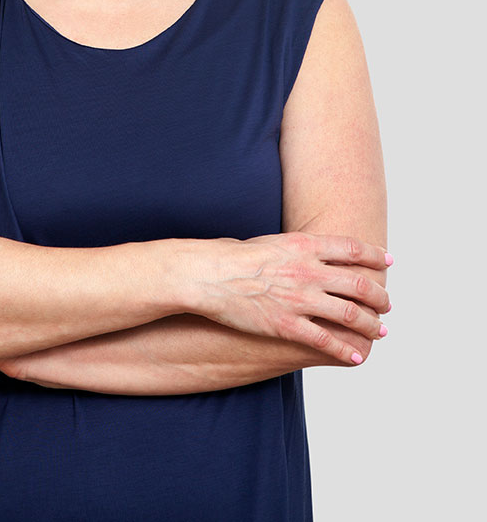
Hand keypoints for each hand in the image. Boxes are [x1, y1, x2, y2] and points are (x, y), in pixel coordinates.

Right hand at [189, 231, 391, 364]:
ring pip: (350, 315)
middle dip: (380, 296)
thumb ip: (295, 248)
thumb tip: (307, 251)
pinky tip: (354, 357)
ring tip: (380, 332)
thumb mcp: (270, 241)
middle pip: (359, 284)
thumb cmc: (232, 256)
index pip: (352, 249)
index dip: (375, 256)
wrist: (208, 275)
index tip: (389, 261)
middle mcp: (309, 271)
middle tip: (387, 304)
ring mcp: (300, 299)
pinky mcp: (287, 325)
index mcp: (304, 246)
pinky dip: (344, 351)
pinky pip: (325, 341)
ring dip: (371, 325)